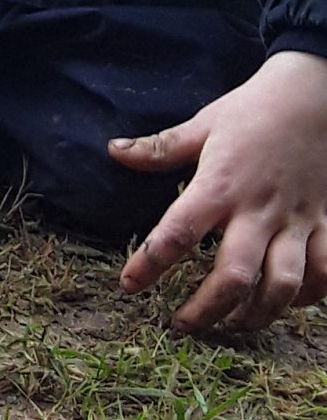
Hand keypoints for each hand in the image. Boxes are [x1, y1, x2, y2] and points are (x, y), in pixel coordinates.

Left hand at [114, 49, 326, 330]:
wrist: (316, 94)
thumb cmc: (254, 109)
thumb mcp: (204, 124)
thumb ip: (159, 147)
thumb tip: (113, 151)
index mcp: (220, 184)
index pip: (178, 232)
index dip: (150, 264)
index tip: (129, 286)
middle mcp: (259, 209)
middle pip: (233, 274)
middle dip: (206, 309)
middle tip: (181, 325)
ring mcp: (298, 220)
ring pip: (283, 284)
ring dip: (258, 314)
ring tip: (234, 325)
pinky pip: (325, 273)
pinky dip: (308, 297)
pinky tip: (285, 303)